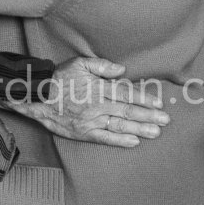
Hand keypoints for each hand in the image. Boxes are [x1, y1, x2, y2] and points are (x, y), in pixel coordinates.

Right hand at [4, 57, 168, 147]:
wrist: (38, 96)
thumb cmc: (60, 78)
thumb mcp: (79, 63)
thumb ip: (102, 66)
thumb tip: (122, 70)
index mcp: (98, 88)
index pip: (126, 94)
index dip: (144, 99)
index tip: (159, 103)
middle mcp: (98, 106)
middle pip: (127, 111)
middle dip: (148, 116)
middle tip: (165, 120)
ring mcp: (91, 121)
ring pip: (120, 125)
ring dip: (140, 129)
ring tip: (156, 132)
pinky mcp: (84, 132)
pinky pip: (105, 138)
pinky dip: (120, 140)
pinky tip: (134, 141)